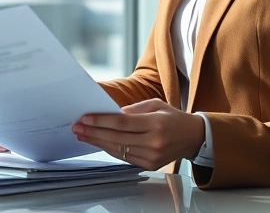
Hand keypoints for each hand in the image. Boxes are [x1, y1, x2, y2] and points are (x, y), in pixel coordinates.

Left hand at [71, 98, 204, 169]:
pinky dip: (110, 149)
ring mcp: (152, 156)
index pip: (122, 123)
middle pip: (117, 138)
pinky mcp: (150, 165)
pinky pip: (125, 157)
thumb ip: (133, 109)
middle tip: (77, 127)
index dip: (101, 121)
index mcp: (156, 124)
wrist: (193, 137)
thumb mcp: (155, 104)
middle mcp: (154, 142)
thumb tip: (110, 113)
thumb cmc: (173, 117)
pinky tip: (99, 142)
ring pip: (118, 150)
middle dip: (94, 132)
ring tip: (83, 135)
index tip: (85, 118)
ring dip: (98, 142)